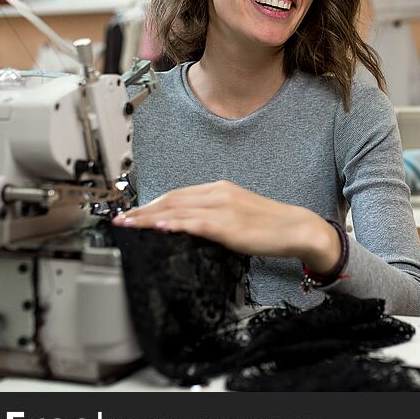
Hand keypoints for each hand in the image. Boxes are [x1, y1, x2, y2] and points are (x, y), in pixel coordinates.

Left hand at [113, 180, 340, 272]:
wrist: (299, 229)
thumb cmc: (270, 226)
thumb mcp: (237, 215)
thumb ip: (212, 217)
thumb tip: (187, 226)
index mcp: (220, 189)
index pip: (177, 195)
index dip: (152, 204)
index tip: (133, 213)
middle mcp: (219, 193)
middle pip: (172, 200)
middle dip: (143, 211)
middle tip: (121, 220)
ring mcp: (225, 208)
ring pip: (179, 209)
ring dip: (150, 218)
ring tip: (130, 225)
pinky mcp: (231, 225)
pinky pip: (199, 223)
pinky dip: (178, 224)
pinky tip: (162, 227)